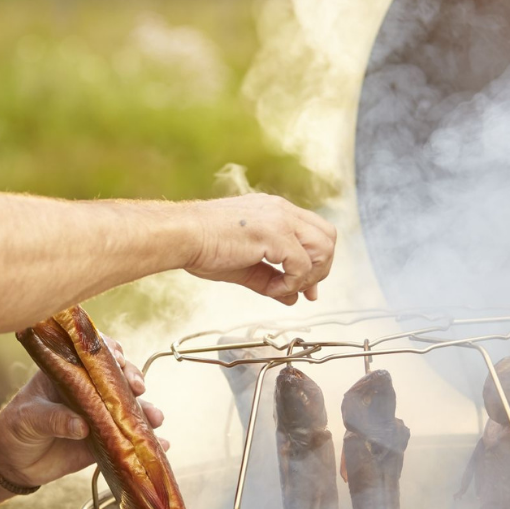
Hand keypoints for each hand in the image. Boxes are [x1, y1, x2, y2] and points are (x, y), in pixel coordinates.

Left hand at [0, 335, 166, 486]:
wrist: (12, 463)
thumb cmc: (15, 428)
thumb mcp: (28, 418)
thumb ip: (53, 419)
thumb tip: (82, 426)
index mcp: (68, 373)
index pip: (92, 354)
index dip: (109, 352)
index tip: (119, 358)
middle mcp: (88, 390)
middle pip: (117, 377)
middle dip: (132, 379)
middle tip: (138, 389)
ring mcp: (98, 415)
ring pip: (128, 408)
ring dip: (146, 411)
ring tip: (155, 419)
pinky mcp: (104, 441)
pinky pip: (128, 439)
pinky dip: (147, 442)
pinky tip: (164, 445)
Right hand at [184, 194, 336, 304]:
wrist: (181, 235)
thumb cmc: (202, 246)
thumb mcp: (244, 265)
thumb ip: (271, 279)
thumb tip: (292, 297)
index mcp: (274, 211)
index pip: (314, 232)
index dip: (317, 262)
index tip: (307, 288)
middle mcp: (281, 210)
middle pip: (328, 237)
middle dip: (321, 268)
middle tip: (303, 290)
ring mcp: (280, 219)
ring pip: (323, 247)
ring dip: (310, 275)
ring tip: (286, 289)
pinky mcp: (274, 233)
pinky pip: (302, 265)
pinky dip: (292, 283)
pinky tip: (272, 290)